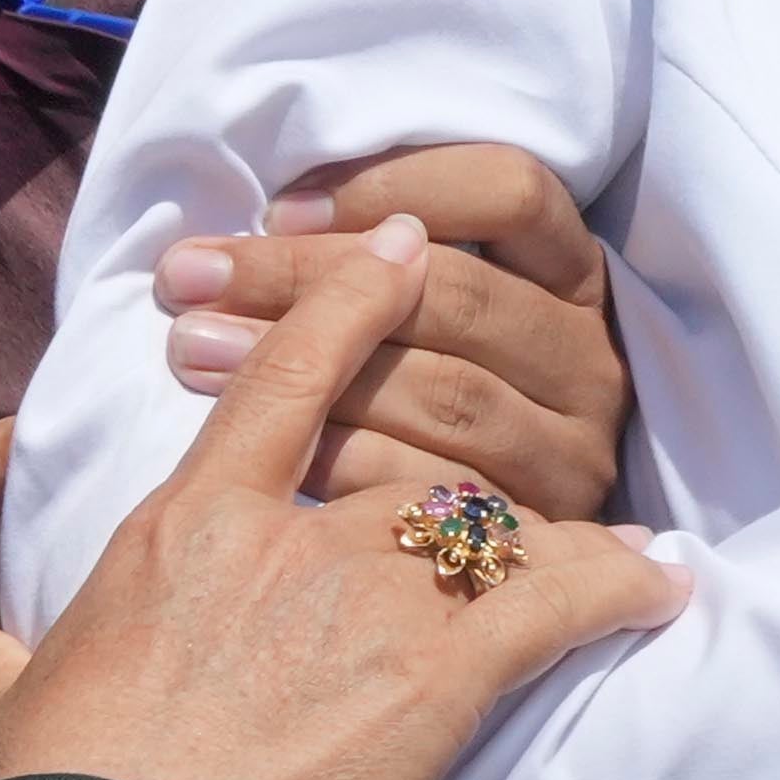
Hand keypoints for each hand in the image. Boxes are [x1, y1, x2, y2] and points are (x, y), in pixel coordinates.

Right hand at [0, 220, 680, 779]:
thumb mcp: (2, 717)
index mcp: (183, 528)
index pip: (276, 381)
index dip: (341, 307)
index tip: (394, 250)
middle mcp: (287, 537)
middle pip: (408, 449)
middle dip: (467, 445)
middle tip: (526, 431)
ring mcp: (368, 593)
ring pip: (487, 518)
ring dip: (547, 536)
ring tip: (610, 550)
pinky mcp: (436, 667)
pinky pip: (555, 598)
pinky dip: (616, 587)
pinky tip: (659, 589)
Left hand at [152, 139, 628, 512]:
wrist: (458, 594)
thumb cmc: (398, 408)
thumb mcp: (417, 316)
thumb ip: (376, 262)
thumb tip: (273, 214)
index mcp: (571, 276)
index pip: (511, 193)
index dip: (398, 184)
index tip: (279, 207)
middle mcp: (591, 361)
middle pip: (460, 295)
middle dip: (309, 277)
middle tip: (188, 278)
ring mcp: (575, 453)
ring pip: (450, 390)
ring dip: (313, 366)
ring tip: (193, 348)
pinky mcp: (544, 540)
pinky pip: (440, 486)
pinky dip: (347, 456)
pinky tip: (263, 445)